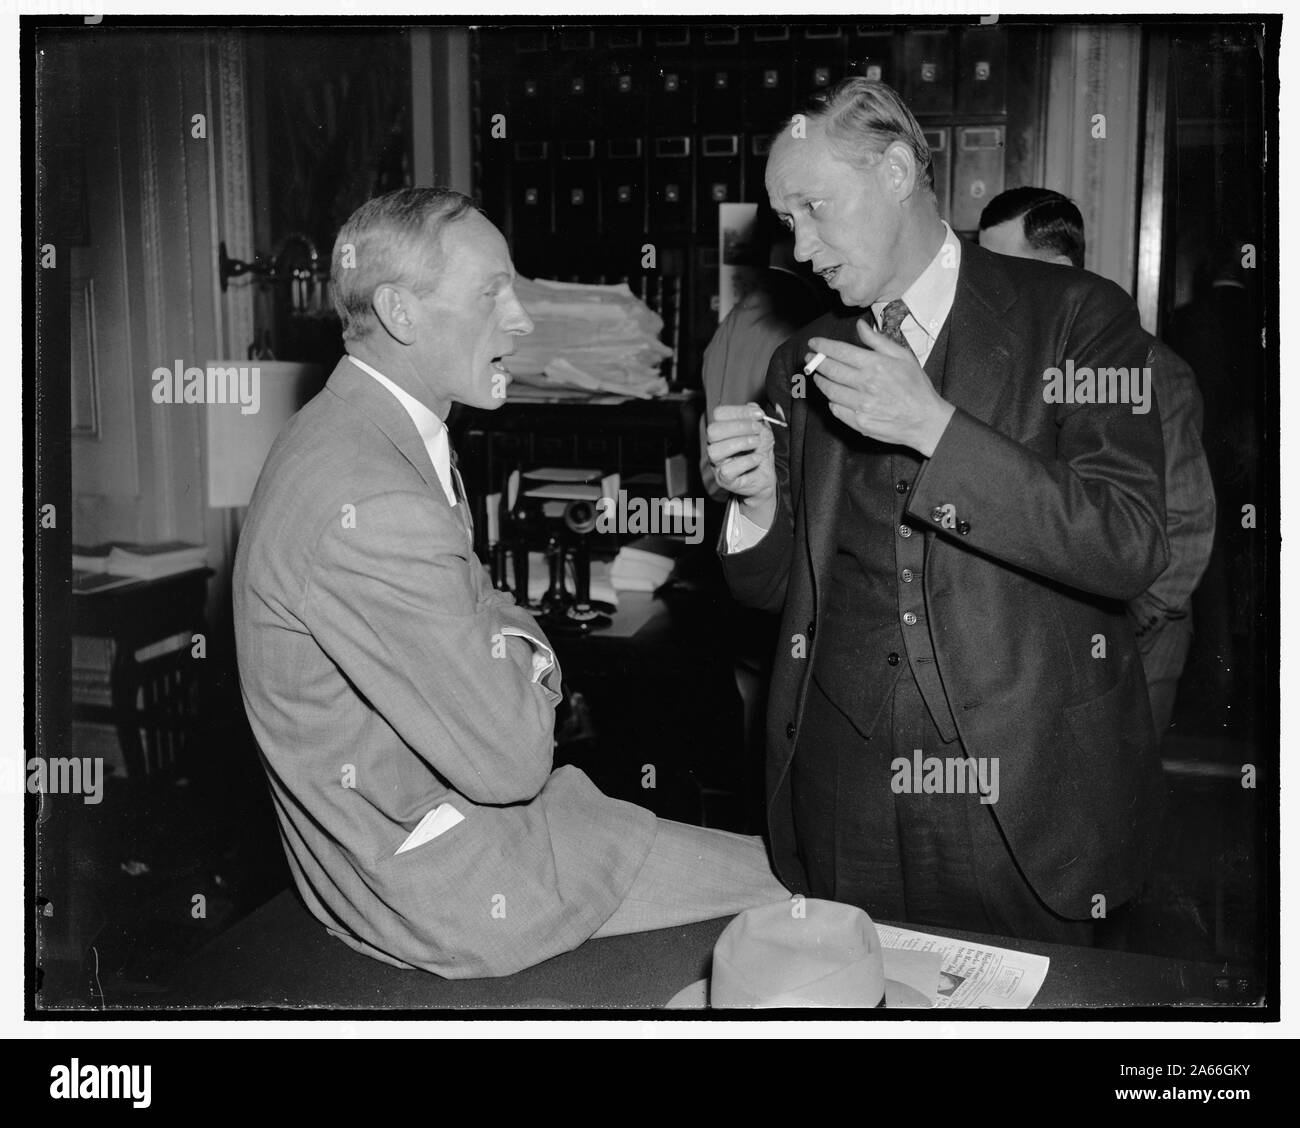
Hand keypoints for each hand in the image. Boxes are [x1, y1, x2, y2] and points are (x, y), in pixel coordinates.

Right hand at [706, 403, 776, 526]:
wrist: (765, 477)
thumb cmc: (759, 452)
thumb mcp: (762, 432)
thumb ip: (756, 419)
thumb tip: (753, 408)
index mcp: (722, 431)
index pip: (719, 414)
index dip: (739, 411)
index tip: (759, 414)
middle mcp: (715, 445)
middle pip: (713, 431)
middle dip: (739, 427)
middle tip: (758, 430)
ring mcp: (717, 463)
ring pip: (715, 450)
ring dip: (741, 443)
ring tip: (757, 444)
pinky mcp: (724, 479)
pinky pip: (727, 470)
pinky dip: (746, 461)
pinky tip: (756, 459)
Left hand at [808, 320, 954, 456]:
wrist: (925, 420)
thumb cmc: (916, 387)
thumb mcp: (903, 356)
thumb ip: (878, 340)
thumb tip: (860, 326)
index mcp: (875, 365)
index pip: (840, 352)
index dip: (823, 346)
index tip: (813, 343)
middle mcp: (865, 384)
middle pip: (830, 370)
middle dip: (815, 362)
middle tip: (809, 358)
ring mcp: (860, 405)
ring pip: (829, 390)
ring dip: (820, 380)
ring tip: (818, 375)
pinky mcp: (858, 422)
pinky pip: (836, 409)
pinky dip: (831, 400)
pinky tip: (833, 395)